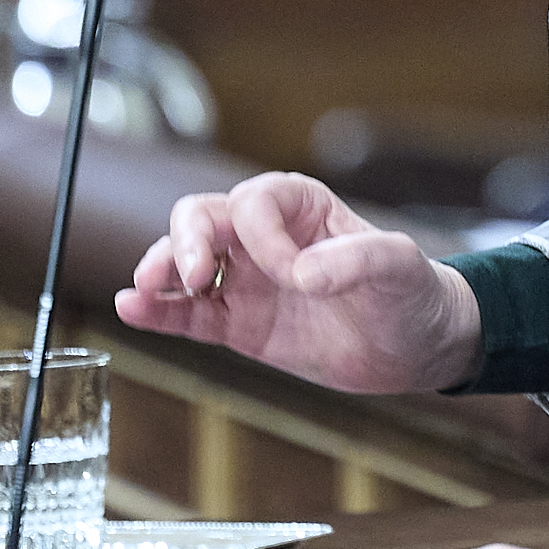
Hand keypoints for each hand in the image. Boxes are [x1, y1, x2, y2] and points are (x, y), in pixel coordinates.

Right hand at [111, 174, 481, 393]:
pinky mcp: (238, 325)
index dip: (262, 237)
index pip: (254, 203)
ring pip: (183, 263)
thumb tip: (305, 274)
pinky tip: (133, 310)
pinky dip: (158, 312)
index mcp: (300, 206)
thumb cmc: (410, 292)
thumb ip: (358, 259)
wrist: (415, 346)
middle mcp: (265, 237)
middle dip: (187, 241)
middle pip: (201, 218)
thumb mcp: (398, 267)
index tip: (294, 276)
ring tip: (145, 289)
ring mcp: (246, 281)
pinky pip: (188, 315)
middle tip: (190, 274)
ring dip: (159, 271)